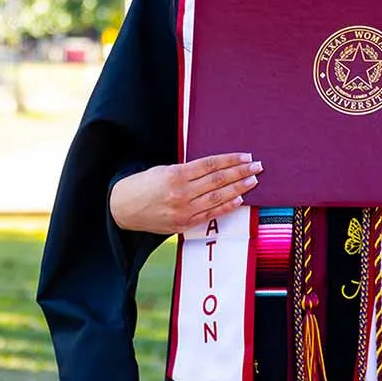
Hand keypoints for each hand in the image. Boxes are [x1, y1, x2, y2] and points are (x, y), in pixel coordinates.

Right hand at [110, 152, 260, 234]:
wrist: (123, 209)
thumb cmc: (143, 185)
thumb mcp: (163, 170)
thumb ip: (187, 171)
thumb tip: (215, 168)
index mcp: (175, 174)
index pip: (210, 165)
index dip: (230, 160)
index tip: (246, 157)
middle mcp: (181, 193)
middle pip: (218, 180)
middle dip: (240, 172)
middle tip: (257, 167)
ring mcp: (183, 210)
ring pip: (217, 197)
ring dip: (238, 188)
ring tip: (253, 181)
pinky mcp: (184, 224)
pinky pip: (210, 214)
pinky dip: (226, 207)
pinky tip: (239, 199)